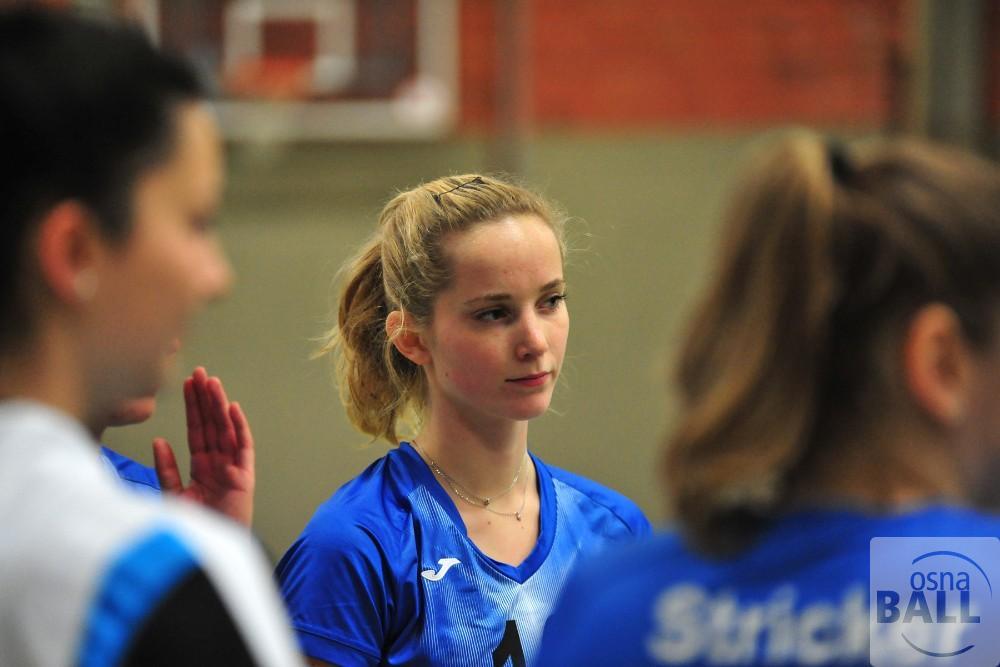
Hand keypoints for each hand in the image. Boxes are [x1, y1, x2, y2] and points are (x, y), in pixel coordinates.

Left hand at [152, 367, 254, 526]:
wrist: (211, 554)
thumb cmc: (196, 527)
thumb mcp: (174, 496)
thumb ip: (167, 469)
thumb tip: (159, 441)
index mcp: (202, 466)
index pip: (197, 429)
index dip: (192, 407)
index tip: (187, 383)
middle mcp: (219, 462)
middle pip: (212, 424)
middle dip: (205, 398)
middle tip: (199, 372)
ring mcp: (233, 467)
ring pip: (226, 429)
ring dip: (219, 405)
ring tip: (212, 383)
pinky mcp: (244, 476)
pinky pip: (243, 447)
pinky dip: (239, 427)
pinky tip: (232, 409)